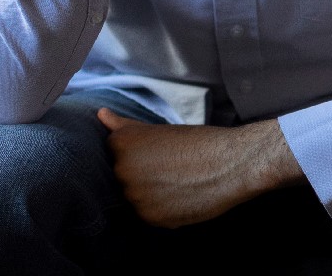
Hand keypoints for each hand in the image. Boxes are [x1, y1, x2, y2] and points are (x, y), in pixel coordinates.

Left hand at [96, 109, 304, 228]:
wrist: (230, 163)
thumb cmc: (198, 141)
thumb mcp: (158, 129)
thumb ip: (124, 125)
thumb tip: (100, 114)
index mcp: (122, 144)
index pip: (114, 151)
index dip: (137, 152)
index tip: (157, 153)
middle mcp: (122, 170)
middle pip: (122, 175)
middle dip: (140, 173)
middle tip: (169, 167)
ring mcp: (135, 197)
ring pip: (135, 196)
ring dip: (149, 192)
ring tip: (176, 181)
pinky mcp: (150, 218)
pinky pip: (148, 214)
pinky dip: (161, 207)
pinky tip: (180, 195)